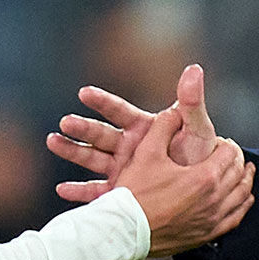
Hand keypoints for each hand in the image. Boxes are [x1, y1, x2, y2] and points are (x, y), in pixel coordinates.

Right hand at [48, 64, 222, 202]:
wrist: (206, 190)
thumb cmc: (201, 157)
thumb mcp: (197, 131)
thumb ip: (191, 103)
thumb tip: (194, 67)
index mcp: (144, 128)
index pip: (119, 111)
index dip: (102, 101)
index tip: (84, 92)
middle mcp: (129, 146)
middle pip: (101, 134)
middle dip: (82, 127)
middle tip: (65, 122)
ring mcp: (123, 169)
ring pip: (92, 158)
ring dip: (73, 150)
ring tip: (52, 141)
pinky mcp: (123, 191)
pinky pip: (99, 192)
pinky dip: (81, 191)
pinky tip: (62, 190)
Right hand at [111, 106, 253, 257]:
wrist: (124, 231)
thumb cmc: (134, 193)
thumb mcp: (146, 153)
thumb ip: (163, 126)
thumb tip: (174, 111)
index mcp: (204, 177)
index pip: (230, 153)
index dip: (226, 144)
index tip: (220, 142)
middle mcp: (214, 199)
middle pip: (238, 173)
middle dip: (237, 160)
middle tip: (231, 153)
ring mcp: (212, 219)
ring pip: (241, 196)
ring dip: (245, 181)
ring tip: (246, 172)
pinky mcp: (206, 235)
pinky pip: (235, 219)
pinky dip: (242, 206)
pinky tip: (242, 201)